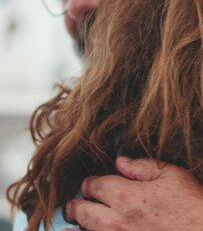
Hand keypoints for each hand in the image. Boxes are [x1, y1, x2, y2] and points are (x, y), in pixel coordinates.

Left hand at [65, 157, 202, 230]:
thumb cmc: (191, 206)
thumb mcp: (171, 175)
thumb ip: (142, 166)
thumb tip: (120, 161)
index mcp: (126, 196)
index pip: (95, 185)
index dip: (90, 183)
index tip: (89, 184)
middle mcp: (117, 221)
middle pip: (84, 210)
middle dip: (77, 204)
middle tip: (73, 203)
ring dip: (78, 224)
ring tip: (71, 220)